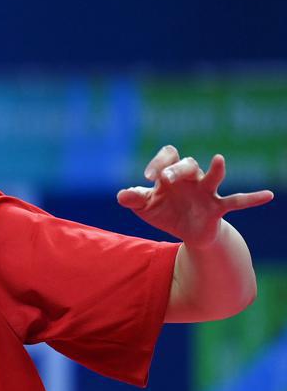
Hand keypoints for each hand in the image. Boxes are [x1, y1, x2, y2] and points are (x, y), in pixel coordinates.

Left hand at [117, 145, 274, 247]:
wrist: (186, 232)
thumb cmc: (165, 211)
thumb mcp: (145, 207)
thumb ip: (134, 199)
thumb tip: (121, 195)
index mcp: (171, 175)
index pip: (167, 157)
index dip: (157, 163)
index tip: (147, 178)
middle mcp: (191, 178)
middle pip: (187, 164)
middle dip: (176, 169)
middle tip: (164, 178)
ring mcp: (206, 192)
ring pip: (212, 176)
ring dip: (213, 170)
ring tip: (218, 159)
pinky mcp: (218, 208)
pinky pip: (237, 201)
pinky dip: (252, 198)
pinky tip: (268, 196)